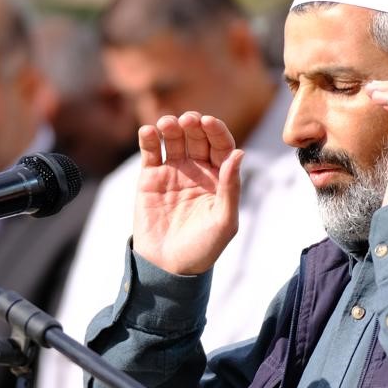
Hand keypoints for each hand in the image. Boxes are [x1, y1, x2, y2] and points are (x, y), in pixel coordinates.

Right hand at [132, 112, 242, 275]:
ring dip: (171, 127)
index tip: (209, 122)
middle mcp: (197, 171)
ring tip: (167, 123)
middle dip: (194, 126)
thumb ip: (231, 188)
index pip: (221, 147)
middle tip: (188, 120)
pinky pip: (150, 152)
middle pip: (197, 139)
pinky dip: (148, 139)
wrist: (167, 267)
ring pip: (173, 140)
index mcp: (220, 179)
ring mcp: (173, 172)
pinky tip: (148, 132)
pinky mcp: (150, 178)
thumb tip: (239, 153)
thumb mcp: (224, 221)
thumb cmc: (202, 249)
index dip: (216, 132)